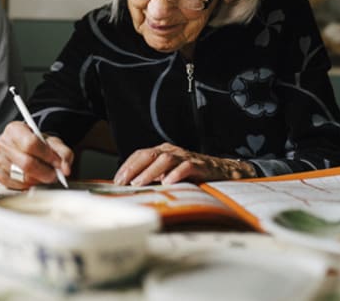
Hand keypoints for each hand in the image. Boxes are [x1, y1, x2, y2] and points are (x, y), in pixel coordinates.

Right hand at [0, 121, 72, 189]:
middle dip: (45, 172)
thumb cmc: (36, 144)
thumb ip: (63, 153)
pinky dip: (30, 186)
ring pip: (22, 177)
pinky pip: (17, 186)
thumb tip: (65, 169)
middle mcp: (3, 144)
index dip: (47, 156)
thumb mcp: (51, 142)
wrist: (20, 148)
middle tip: (55, 175)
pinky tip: (34, 179)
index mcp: (15, 129)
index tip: (58, 163)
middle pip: (26, 163)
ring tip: (44, 175)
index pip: (31, 144)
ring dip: (38, 180)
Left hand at [113, 143, 254, 185]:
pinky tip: (167, 182)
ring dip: (150, 172)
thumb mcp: (169, 174)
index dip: (127, 166)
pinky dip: (176, 174)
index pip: (140, 154)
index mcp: (163, 151)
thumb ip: (154, 177)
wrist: (223, 171)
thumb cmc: (192, 174)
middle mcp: (172, 151)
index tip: (117, 180)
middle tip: (123, 182)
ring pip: (164, 160)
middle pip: (149, 155)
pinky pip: (186, 167)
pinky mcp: (199, 165)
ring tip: (139, 183)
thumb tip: (132, 188)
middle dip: (133, 168)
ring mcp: (185, 157)